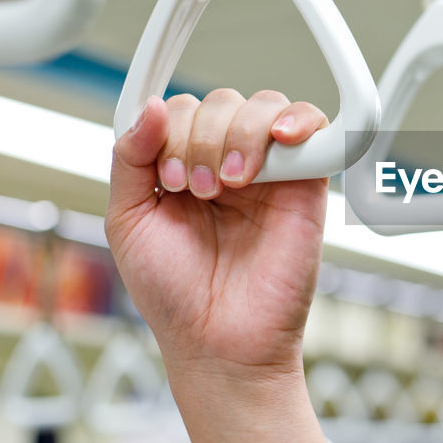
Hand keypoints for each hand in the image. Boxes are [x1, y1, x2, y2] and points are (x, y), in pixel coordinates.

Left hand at [105, 90, 330, 378]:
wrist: (220, 339)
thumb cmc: (175, 294)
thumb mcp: (128, 220)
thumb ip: (129, 158)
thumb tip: (153, 106)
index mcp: (184, 167)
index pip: (181, 110)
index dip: (170, 132)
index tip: (167, 179)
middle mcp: (227, 163)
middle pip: (221, 103)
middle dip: (202, 139)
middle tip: (199, 189)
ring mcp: (270, 172)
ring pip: (263, 106)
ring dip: (239, 136)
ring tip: (230, 184)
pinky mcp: (308, 183)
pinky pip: (314, 125)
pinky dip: (298, 120)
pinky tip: (279, 142)